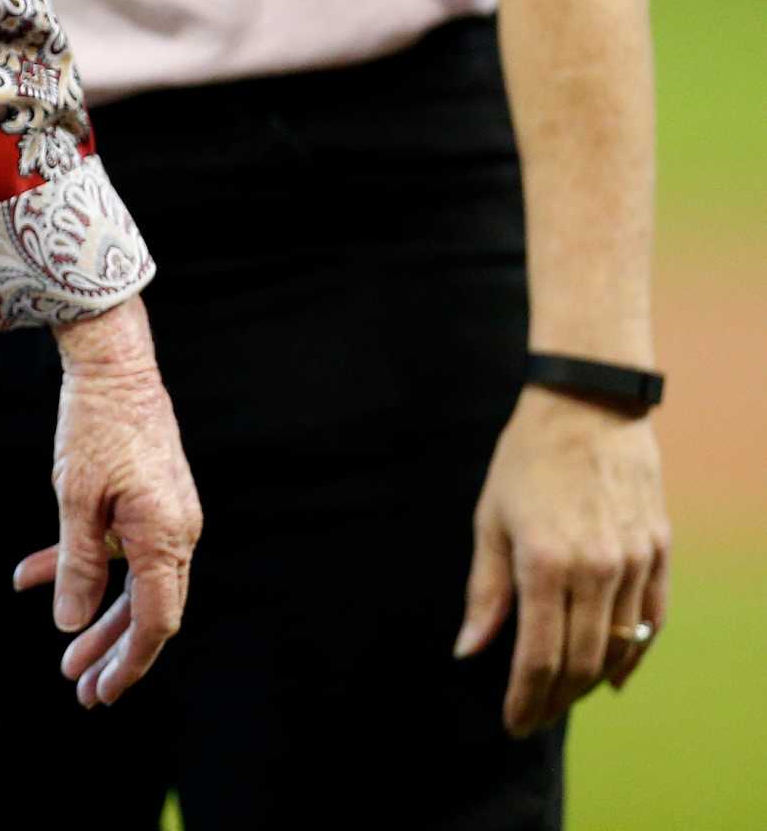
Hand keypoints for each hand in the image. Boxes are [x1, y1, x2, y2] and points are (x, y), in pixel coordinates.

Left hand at [12, 297, 201, 709]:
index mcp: (166, 535)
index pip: (155, 621)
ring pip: (132, 581)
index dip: (129, 663)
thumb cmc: (96, 424)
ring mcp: (165, 514)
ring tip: (62, 650)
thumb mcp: (76, 499)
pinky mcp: (149, 498)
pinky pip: (120, 545)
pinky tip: (31, 574)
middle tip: (78, 687)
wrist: (114, 361)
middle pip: (147, 608)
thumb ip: (77, 565)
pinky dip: (83, 562)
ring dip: (96, 613)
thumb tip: (69, 622)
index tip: (101, 692)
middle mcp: (176, 530)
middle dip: (111, 650)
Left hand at [455, 386, 669, 735]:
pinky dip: (633, 654)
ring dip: (590, 681)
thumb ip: (484, 590)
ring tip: (563, 697)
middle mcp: (596, 570)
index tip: (513, 721)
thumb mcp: (490, 518)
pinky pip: (651, 620)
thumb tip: (469, 650)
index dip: (525, 697)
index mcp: (545, 562)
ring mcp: (634, 563)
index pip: (539, 656)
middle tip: (534, 716)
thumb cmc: (526, 459)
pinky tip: (613, 674)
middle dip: (555, 699)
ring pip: (618, 647)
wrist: (587, 406)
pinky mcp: (659, 552)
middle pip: (580, 662)